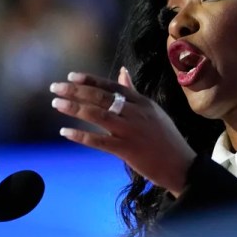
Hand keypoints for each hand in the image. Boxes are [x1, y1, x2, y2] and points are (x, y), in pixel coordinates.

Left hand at [50, 67, 195, 196]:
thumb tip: (122, 71)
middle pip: (101, 97)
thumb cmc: (166, 138)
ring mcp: (131, 131)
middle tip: (55, 87)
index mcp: (142, 102)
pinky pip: (99, 141)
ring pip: (98, 115)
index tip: (71, 76)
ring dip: (74, 108)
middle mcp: (135, 113)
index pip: (112, 87)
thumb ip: (134, 92)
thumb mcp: (153, 110)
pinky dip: (81, 136)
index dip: (90, 80)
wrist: (181, 165)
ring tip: (56, 104)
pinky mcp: (127, 150)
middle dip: (75, 91)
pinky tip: (65, 132)